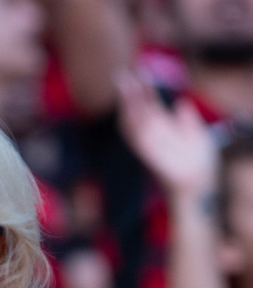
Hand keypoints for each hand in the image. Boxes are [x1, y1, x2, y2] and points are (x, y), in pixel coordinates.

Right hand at [116, 70, 217, 197]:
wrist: (199, 184)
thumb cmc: (200, 164)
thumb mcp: (198, 136)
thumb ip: (188, 121)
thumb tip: (182, 103)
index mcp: (164, 128)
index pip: (150, 105)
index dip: (145, 89)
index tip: (140, 72)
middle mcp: (154, 134)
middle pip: (138, 109)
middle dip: (130, 92)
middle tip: (121, 74)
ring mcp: (149, 144)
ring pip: (133, 120)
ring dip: (127, 104)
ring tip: (124, 87)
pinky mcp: (148, 155)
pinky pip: (136, 137)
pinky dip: (131, 124)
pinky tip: (127, 110)